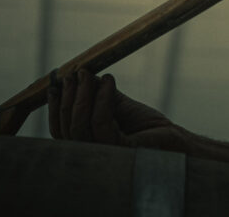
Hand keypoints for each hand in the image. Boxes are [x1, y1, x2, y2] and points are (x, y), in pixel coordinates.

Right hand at [48, 69, 188, 150]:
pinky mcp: (121, 151)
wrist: (173, 136)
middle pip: (67, 129)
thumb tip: (76, 74)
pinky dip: (102, 99)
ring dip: (82, 95)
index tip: (55, 83)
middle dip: (69, 97)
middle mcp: (92, 156)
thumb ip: (95, 94)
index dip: (55, 107)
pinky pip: (102, 124)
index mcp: (86, 146)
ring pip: (80, 127)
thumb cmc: (144, 124)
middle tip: (77, 73)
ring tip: (89, 74)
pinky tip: (109, 81)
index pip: (60, 131)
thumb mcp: (115, 105)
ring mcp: (105, 156)